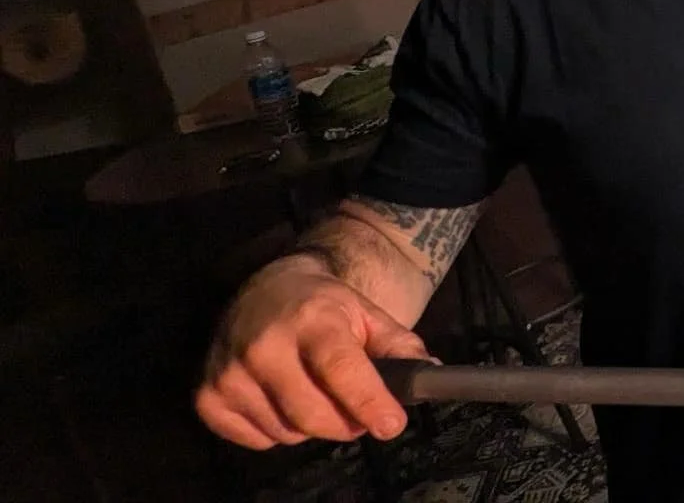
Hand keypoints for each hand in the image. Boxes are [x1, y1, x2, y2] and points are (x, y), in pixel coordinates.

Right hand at [194, 254, 430, 448]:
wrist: (267, 290)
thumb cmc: (326, 308)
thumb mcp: (368, 316)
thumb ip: (400, 347)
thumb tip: (428, 376)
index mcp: (312, 320)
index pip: (340, 368)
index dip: (368, 401)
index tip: (390, 425)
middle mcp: (264, 345)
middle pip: (313, 414)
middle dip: (346, 422)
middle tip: (358, 411)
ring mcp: (229, 372)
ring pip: (287, 432)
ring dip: (312, 426)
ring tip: (315, 393)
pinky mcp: (207, 396)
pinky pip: (257, 441)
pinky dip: (277, 431)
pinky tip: (282, 400)